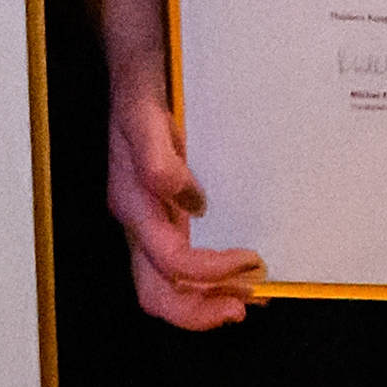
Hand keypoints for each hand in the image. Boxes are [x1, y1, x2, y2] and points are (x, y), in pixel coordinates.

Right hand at [106, 80, 262, 329]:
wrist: (137, 76)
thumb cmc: (141, 96)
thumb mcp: (145, 118)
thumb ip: (158, 159)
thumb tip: (187, 200)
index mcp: (133, 207)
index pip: (169, 261)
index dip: (209, 273)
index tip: (252, 260)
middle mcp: (141, 225)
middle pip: (157, 294)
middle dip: (199, 311)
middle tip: (246, 305)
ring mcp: (154, 225)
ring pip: (171, 288)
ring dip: (208, 301)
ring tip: (253, 296)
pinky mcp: (168, 219)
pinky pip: (184, 266)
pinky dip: (213, 282)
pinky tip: (244, 277)